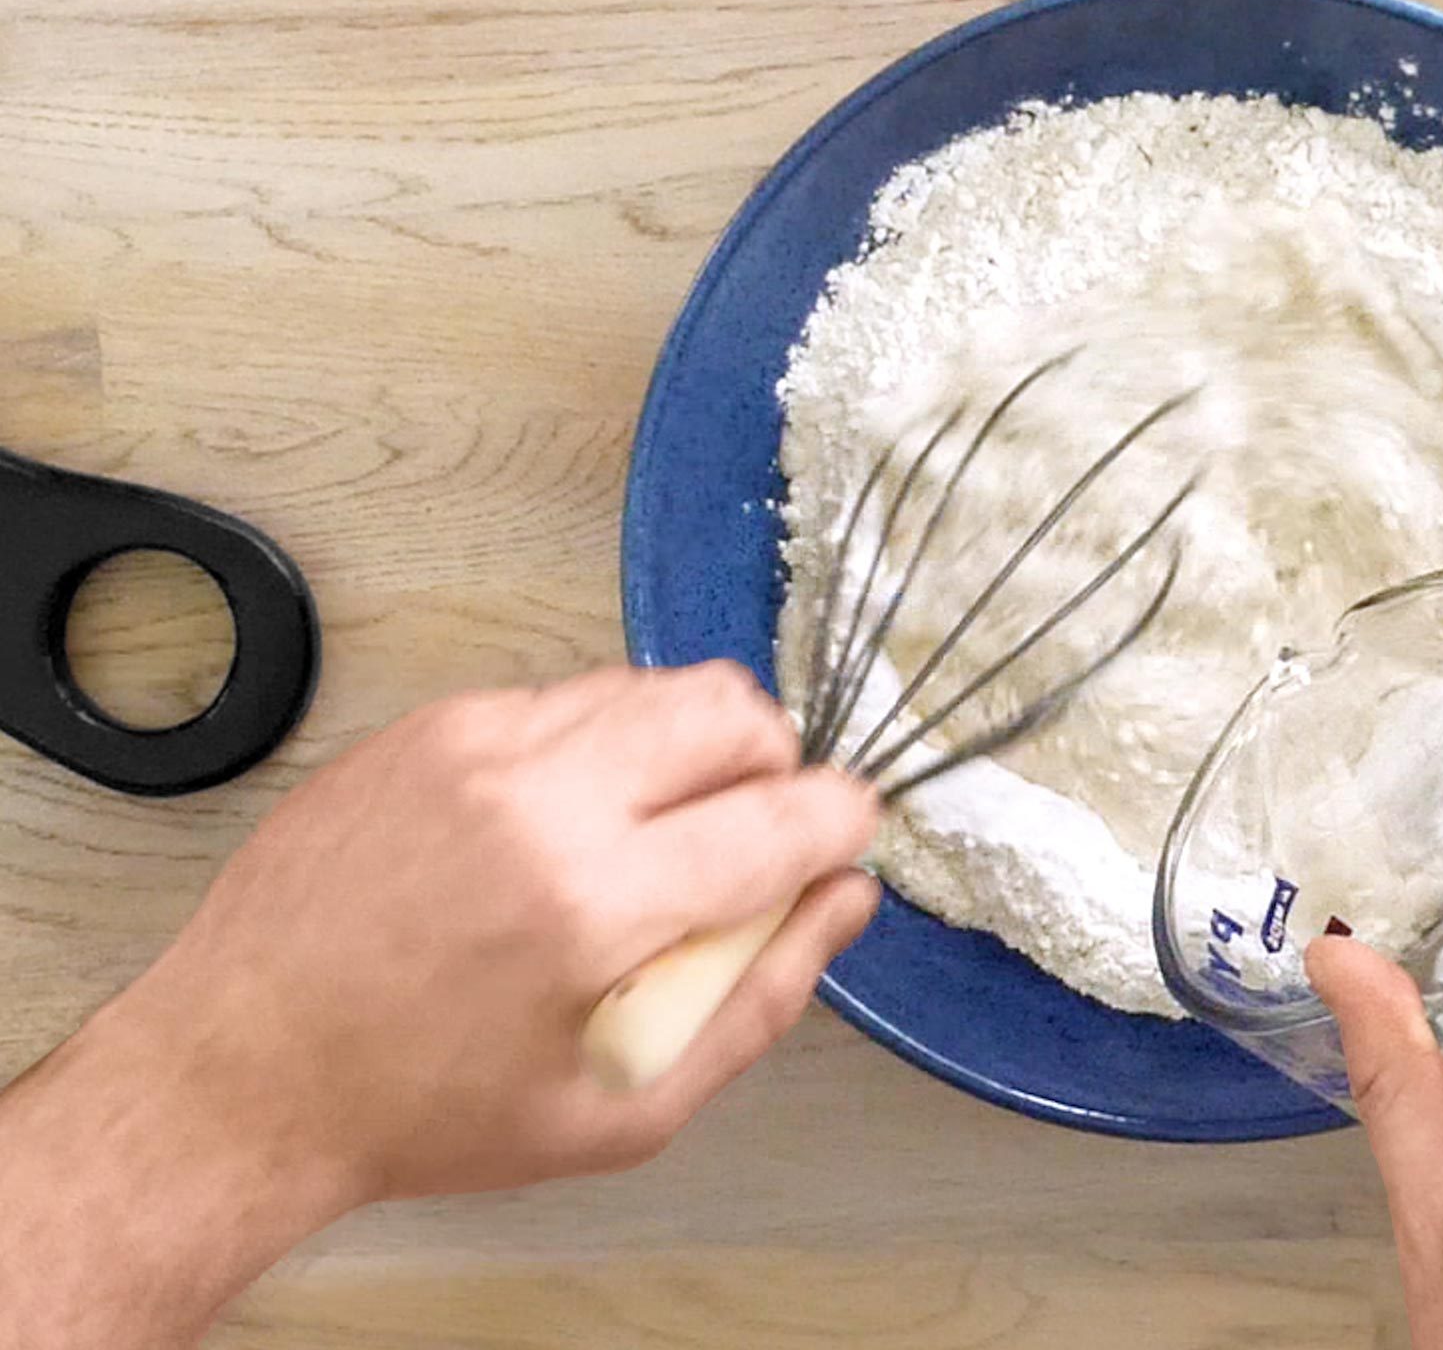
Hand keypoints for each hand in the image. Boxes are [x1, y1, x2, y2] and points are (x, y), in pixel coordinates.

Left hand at [115, 661, 880, 1204]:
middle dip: (774, 763)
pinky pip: (565, 697)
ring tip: (654, 827)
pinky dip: (598, 746)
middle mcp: (541, 797)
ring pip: (652, 685)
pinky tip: (563, 821)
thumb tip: (842, 902)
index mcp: (596, 904)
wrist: (243, 1070)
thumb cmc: (429, 1109)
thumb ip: (757, 1005)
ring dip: (687, 747)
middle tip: (749, 831)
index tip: (843, 839)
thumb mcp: (621, 1113)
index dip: (843, 821)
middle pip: (731, 706)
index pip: (785, 814)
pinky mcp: (429, 724)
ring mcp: (477, 744)